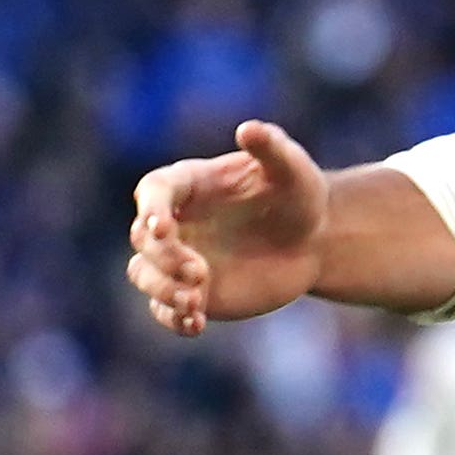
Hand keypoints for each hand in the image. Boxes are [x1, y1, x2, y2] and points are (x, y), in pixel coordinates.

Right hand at [125, 120, 327, 335]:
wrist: (313, 239)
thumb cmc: (298, 195)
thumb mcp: (293, 170)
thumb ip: (272, 147)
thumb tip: (248, 129)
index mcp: (190, 184)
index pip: (154, 191)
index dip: (151, 209)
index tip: (163, 229)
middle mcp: (175, 222)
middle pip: (142, 239)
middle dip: (164, 258)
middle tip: (200, 273)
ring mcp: (178, 259)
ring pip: (144, 275)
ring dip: (162, 291)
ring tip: (196, 303)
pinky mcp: (190, 292)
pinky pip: (164, 310)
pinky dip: (172, 319)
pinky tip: (195, 325)